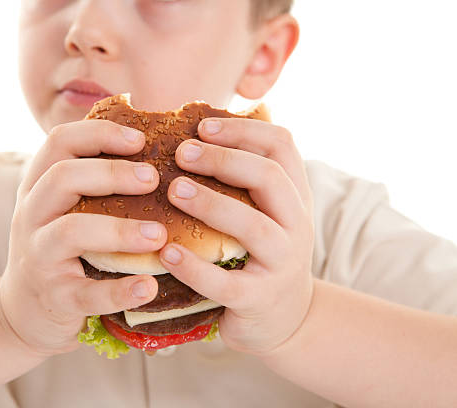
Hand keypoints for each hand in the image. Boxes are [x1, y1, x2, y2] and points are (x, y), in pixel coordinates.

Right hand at [0, 120, 165, 355]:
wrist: (25, 310)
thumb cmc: (60, 247)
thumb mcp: (63, 208)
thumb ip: (91, 180)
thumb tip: (151, 140)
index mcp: (38, 186)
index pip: (60, 142)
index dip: (100, 133)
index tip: (141, 139)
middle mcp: (32, 216)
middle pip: (62, 178)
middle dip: (112, 173)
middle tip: (153, 179)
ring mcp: (39, 257)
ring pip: (71, 232)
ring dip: (119, 230)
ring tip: (159, 235)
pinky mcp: (55, 298)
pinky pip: (87, 294)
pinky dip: (120, 291)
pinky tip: (149, 286)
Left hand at [158, 118, 313, 354]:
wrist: (285, 320)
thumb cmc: (261, 255)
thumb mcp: (267, 213)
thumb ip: (245, 179)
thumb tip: (201, 129)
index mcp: (295, 196)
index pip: (282, 145)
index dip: (244, 129)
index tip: (202, 127)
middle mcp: (296, 225)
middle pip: (269, 177)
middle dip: (223, 159)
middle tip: (181, 153)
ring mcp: (281, 264)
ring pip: (253, 226)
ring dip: (210, 204)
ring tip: (173, 191)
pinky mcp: (258, 300)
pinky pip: (225, 282)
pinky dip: (194, 267)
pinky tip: (166, 253)